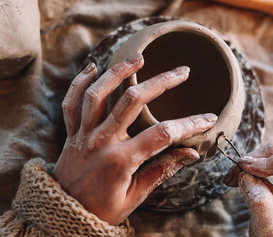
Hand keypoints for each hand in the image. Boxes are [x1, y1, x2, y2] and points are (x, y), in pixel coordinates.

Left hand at [52, 53, 216, 224]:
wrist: (64, 215)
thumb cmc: (102, 209)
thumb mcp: (135, 196)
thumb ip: (162, 171)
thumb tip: (191, 154)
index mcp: (121, 161)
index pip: (163, 134)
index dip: (189, 124)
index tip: (208, 118)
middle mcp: (101, 141)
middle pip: (133, 101)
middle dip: (162, 82)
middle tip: (182, 72)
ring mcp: (83, 134)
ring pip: (98, 93)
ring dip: (119, 72)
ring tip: (139, 57)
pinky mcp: (71, 132)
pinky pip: (71, 101)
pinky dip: (80, 82)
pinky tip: (94, 67)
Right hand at [225, 142, 272, 236]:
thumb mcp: (267, 227)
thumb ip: (259, 203)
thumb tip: (245, 174)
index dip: (262, 162)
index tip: (241, 170)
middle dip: (251, 162)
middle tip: (230, 178)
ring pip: (272, 151)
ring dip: (250, 163)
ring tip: (234, 179)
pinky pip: (272, 155)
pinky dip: (255, 164)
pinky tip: (246, 176)